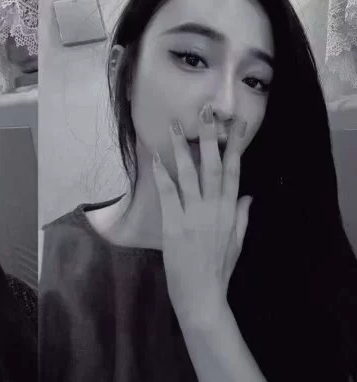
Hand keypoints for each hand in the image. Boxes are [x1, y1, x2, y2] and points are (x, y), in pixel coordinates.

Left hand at [152, 106, 252, 323]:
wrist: (202, 295)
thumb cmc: (219, 269)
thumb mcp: (237, 242)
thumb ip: (243, 216)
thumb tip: (249, 195)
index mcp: (231, 211)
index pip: (235, 172)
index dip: (236, 146)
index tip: (236, 124)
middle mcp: (215, 208)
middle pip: (212, 166)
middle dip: (209, 137)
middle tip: (204, 112)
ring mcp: (194, 215)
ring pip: (189, 175)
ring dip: (181, 149)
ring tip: (174, 126)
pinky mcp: (174, 224)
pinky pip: (168, 194)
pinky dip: (162, 174)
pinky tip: (157, 158)